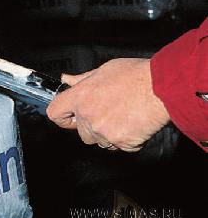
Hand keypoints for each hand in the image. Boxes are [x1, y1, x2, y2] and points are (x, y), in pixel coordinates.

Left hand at [47, 59, 170, 151]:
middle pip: (81, 132)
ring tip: (123, 115)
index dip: (62, 116)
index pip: (55, 113)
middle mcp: (88, 115)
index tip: (69, 116)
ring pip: (99, 141)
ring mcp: (104, 131)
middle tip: (109, 111)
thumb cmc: (135, 76)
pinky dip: (126, 139)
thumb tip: (66, 79)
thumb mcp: (103, 71)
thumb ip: (81, 79)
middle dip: (92, 126)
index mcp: (80, 97)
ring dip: (108, 134)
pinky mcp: (121, 142)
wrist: (161, 88)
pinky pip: (119, 146)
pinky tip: (133, 123)